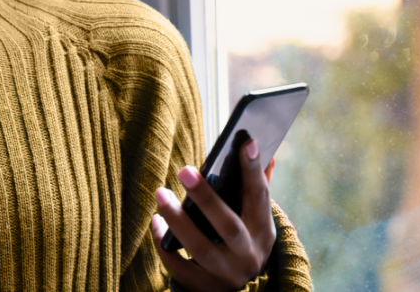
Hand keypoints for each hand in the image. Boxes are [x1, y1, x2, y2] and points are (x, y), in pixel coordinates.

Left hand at [151, 140, 276, 291]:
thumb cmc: (245, 241)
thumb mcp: (256, 219)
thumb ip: (256, 187)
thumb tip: (260, 149)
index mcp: (263, 231)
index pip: (260, 197)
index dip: (253, 170)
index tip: (246, 142)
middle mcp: (248, 255)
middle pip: (228, 226)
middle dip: (206, 198)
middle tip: (184, 170)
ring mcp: (227, 274)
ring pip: (201, 248)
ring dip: (178, 220)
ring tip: (161, 194)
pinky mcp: (205, 288)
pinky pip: (181, 268)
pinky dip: (165, 246)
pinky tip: (156, 222)